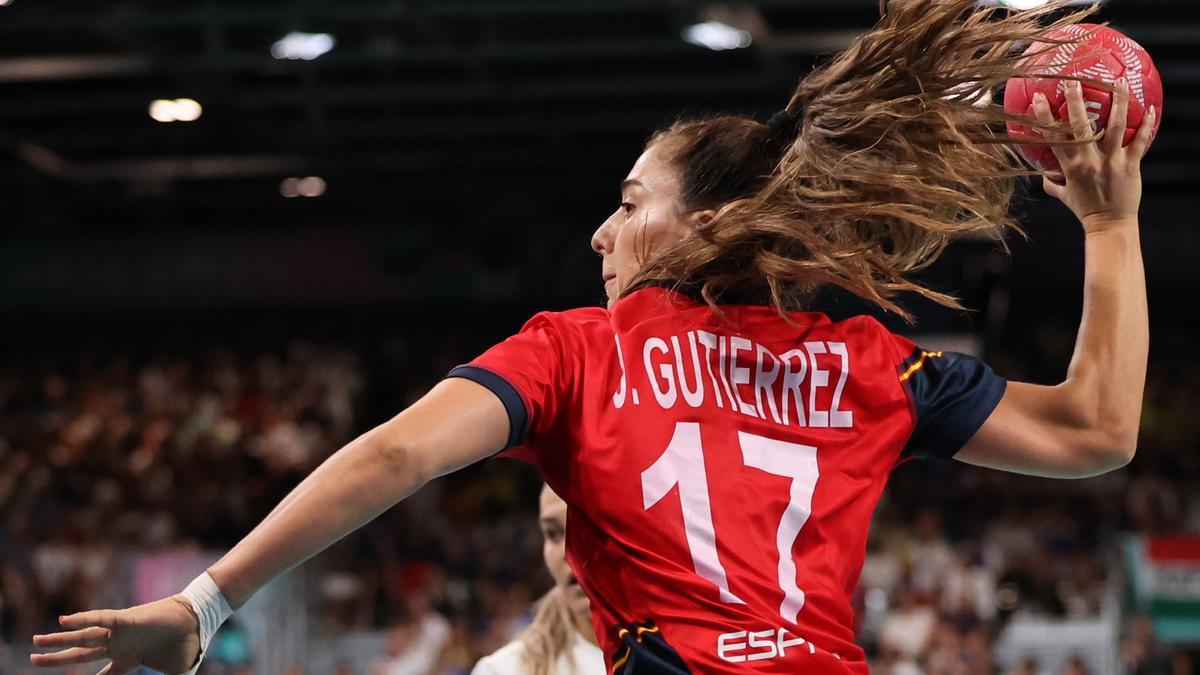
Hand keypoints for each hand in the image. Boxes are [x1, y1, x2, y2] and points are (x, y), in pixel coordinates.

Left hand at [31, 596, 200, 674]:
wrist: (198, 622)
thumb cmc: (188, 644)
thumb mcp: (176, 671)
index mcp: (129, 659)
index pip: (103, 672)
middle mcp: (119, 645)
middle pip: (81, 654)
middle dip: (57, 658)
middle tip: (33, 659)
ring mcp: (120, 633)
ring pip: (83, 637)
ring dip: (59, 640)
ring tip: (36, 642)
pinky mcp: (126, 620)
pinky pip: (101, 619)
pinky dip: (83, 619)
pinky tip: (64, 621)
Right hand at [1033, 77, 1156, 232]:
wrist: (1109, 225)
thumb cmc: (1084, 210)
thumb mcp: (1063, 195)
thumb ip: (1052, 182)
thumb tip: (1043, 173)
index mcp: (1070, 167)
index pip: (1054, 137)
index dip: (1045, 116)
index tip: (1041, 97)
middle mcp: (1089, 161)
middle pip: (1081, 126)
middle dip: (1076, 102)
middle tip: (1075, 81)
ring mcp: (1112, 161)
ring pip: (1116, 127)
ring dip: (1118, 103)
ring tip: (1119, 83)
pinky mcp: (1131, 165)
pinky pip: (1140, 141)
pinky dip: (1147, 125)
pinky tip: (1151, 109)